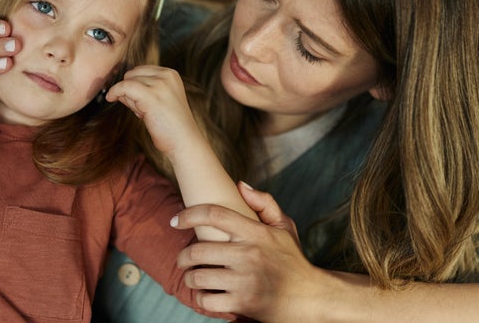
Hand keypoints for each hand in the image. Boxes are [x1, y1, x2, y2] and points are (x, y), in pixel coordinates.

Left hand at [105, 65, 199, 157]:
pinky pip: (124, 87)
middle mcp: (166, 76)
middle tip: (141, 109)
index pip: (141, 70)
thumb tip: (119, 89)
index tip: (134, 99)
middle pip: (133, 74)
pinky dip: (114, 91)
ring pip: (128, 81)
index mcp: (170, 74)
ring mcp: (159, 84)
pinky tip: (111, 98)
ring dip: (127, 97)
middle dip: (130, 89)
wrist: (184, 142)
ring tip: (142, 113)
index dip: (133, 83)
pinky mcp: (150, 96)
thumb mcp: (157, 101)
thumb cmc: (171, 126)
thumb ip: (141, 91)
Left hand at [173, 184, 330, 320]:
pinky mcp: (243, 303)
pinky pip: (207, 300)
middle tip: (183, 259)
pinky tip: (204, 294)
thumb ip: (264, 203)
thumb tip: (240, 184)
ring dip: (190, 277)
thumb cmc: (293, 261)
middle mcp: (249, 254)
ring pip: (198, 276)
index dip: (189, 214)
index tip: (175, 221)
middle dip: (183, 256)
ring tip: (192, 276)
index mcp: (256, 233)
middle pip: (198, 250)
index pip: (214, 214)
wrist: (312, 298)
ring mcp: (245, 280)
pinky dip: (200, 298)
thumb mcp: (284, 228)